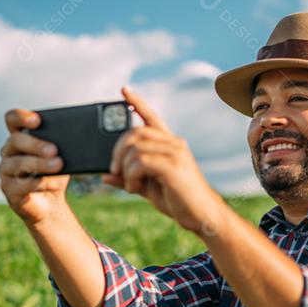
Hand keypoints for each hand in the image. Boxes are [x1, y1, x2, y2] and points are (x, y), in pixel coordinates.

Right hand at [0, 108, 68, 225]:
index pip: (12, 119)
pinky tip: (54, 184)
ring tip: (58, 165)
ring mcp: (5, 171)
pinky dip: (39, 183)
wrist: (51, 204)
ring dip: (40, 164)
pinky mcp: (8, 190)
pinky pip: (20, 184)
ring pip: (18, 163)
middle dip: (36, 144)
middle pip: (16, 140)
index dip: (21, 117)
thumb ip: (62, 144)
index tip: (37, 121)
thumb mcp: (61, 156)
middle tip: (54, 150)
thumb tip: (74, 139)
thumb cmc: (54, 174)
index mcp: (19, 137)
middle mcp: (8, 152)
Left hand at [105, 86, 223, 234]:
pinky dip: (130, 175)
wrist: (202, 217)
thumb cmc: (178, 201)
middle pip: (135, 132)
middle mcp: (174, 144)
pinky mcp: (173, 166)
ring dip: (124, 168)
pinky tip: (134, 187)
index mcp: (170, 144)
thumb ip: (128, 178)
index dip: (137, 102)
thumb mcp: (148, 188)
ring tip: (129, 184)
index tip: (123, 90)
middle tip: (114, 170)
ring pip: (135, 148)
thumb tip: (105, 176)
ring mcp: (175, 153)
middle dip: (117, 150)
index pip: (151, 117)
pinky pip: (140, 162)